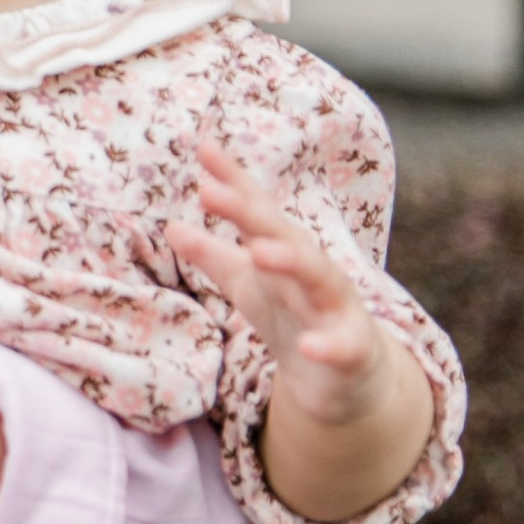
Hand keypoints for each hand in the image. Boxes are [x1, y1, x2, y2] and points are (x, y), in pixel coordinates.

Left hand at [172, 137, 387, 415]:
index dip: (232, 180)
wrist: (347, 375)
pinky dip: (327, 345)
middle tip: (209, 191)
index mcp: (283, 250)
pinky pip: (342, 346)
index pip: (256, 210)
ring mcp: (335, 306)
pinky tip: (310, 347)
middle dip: (248, 212)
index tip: (203, 148)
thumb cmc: (293, 316)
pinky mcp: (352, 348)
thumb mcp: (247, 284)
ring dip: (290, 261)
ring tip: (259, 251)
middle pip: (281, 234)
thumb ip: (212, 255)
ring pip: (318, 277)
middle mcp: (311, 269)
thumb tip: (170, 225)